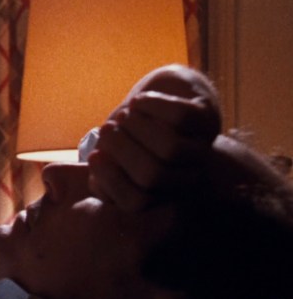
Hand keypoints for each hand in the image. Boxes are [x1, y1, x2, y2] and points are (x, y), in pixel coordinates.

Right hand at [87, 71, 221, 210]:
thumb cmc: (131, 132)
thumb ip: (100, 172)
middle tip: (106, 128)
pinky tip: (138, 101)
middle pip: (153, 175)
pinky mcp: (207, 119)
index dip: (111, 181)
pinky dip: (152, 106)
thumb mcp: (111, 156)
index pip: (136, 201)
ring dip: (138, 128)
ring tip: (123, 114)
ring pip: (170, 148)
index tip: (93, 156)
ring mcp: (201, 148)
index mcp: (160, 193)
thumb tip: (91, 174)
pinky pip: (180, 116)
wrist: (163, 97)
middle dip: (121, 149)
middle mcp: (185, 177)